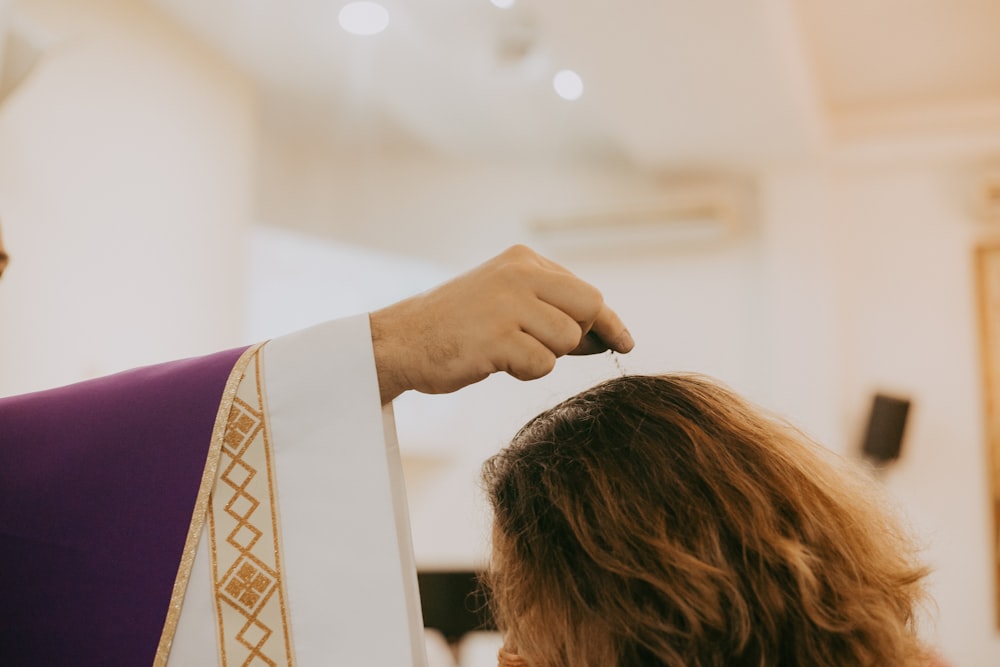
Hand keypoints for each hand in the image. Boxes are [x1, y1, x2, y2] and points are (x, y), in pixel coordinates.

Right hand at [369, 245, 633, 403]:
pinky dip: (525, 371)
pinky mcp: (497, 337)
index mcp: (523, 260)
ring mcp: (507, 304)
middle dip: (578, 338)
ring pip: (567, 340)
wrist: (402, 340)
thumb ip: (552, 310)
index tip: (624, 342)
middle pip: (588, 310)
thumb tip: (608, 336)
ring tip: (507, 351)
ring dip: (545, 357)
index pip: (587, 292)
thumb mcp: (507, 301)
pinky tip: (495, 362)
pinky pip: (542, 364)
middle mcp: (518, 274)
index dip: (608, 322)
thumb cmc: (458, 327)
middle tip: (542, 348)